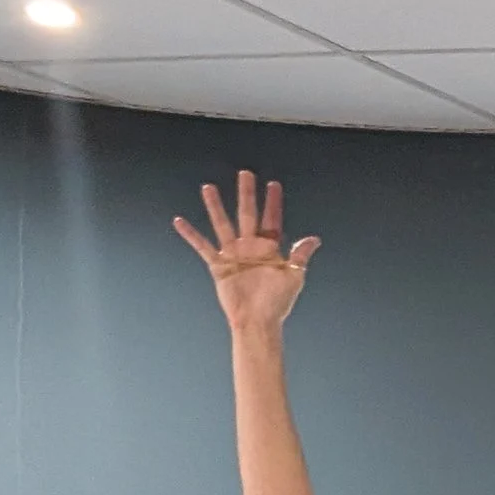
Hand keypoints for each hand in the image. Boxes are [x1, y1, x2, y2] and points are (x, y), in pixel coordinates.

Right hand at [174, 171, 319, 340]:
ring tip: (208, 187)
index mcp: (270, 248)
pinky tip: (179, 221)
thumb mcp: (294, 276)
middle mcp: (250, 247)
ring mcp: (233, 254)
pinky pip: (202, 246)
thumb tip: (315, 238)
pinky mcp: (218, 265)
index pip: (272, 219)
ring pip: (222, 223)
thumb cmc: (278, 302)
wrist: (258, 320)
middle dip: (246, 194)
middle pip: (247, 214)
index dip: (273, 203)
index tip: (274, 185)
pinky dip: (190, 235)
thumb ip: (300, 255)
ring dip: (215, 206)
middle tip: (245, 173)